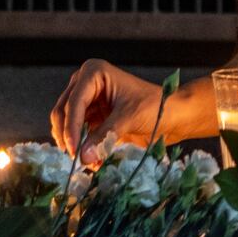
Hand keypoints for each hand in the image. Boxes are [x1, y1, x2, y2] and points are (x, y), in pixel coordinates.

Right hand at [50, 59, 164, 162]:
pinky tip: (94, 162)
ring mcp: (88, 101)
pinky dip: (83, 149)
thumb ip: (104, 136)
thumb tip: (82, 157)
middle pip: (63, 112)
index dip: (71, 128)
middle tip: (76, 160)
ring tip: (89, 163)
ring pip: (67, 125)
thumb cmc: (156, 106)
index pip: (74, 102)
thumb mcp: (128, 118)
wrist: (174, 114)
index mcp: (94, 73)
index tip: (74, 151)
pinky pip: (79, 135)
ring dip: (75, 145)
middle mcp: (86, 84)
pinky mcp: (93, 117)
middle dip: (69, 137)